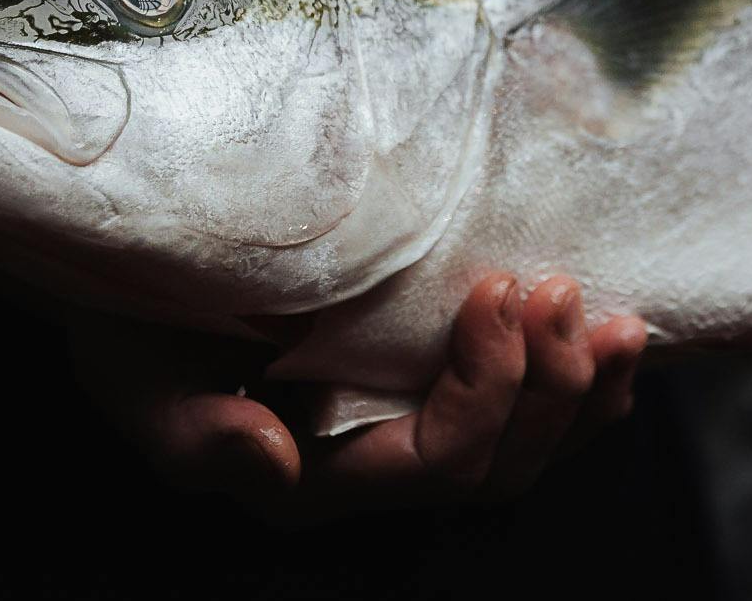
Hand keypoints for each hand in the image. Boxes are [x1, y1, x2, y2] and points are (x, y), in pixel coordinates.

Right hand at [67, 274, 646, 522]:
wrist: (139, 272)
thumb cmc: (135, 323)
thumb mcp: (136, 378)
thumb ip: (198, 435)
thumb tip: (273, 462)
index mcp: (316, 479)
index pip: (436, 461)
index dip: (486, 386)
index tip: (495, 285)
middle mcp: (376, 469)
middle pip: (499, 467)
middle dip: (547, 385)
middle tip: (557, 286)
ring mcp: (413, 428)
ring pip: (531, 450)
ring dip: (584, 388)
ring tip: (617, 320)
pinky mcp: (437, 384)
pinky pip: (534, 414)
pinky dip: (586, 384)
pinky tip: (615, 342)